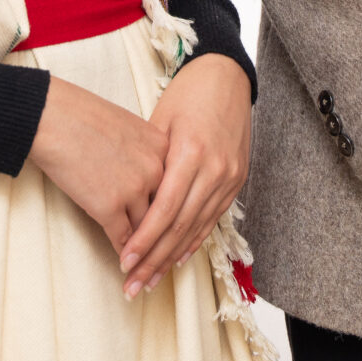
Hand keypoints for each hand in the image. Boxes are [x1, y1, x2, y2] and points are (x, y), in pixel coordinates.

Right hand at [28, 76, 167, 260]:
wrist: (56, 118)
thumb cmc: (86, 118)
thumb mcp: (131, 128)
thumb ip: (146, 153)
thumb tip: (149, 177)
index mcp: (165, 148)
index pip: (178, 191)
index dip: (178, 216)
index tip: (179, 235)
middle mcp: (157, 170)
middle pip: (168, 216)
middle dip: (165, 244)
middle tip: (166, 266)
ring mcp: (135, 189)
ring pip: (147, 232)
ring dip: (145, 256)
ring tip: (145, 275)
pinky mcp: (109, 206)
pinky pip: (122, 238)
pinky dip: (124, 254)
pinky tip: (123, 264)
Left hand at [121, 53, 252, 297]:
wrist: (227, 75)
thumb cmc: (187, 93)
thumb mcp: (160, 122)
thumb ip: (150, 164)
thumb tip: (131, 203)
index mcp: (191, 152)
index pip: (165, 210)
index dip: (144, 240)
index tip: (124, 262)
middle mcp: (215, 168)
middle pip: (181, 226)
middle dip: (155, 260)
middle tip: (133, 286)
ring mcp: (230, 175)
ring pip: (198, 227)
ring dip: (173, 258)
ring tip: (151, 280)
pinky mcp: (237, 178)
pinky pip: (213, 217)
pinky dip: (195, 240)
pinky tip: (179, 258)